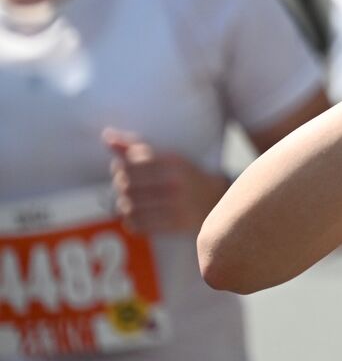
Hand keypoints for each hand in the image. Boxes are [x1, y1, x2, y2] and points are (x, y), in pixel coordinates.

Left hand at [106, 130, 230, 233]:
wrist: (216, 199)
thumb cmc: (186, 176)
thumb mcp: (167, 156)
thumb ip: (135, 147)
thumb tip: (107, 136)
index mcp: (172, 162)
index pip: (130, 164)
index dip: (119, 168)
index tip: (123, 171)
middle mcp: (174, 182)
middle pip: (127, 186)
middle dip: (120, 188)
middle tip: (125, 189)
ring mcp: (176, 204)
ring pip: (130, 207)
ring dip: (124, 206)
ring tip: (130, 203)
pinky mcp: (176, 223)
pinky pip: (139, 224)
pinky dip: (132, 222)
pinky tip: (138, 216)